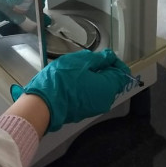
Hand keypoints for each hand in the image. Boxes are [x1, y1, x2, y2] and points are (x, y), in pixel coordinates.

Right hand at [10, 49, 130, 132]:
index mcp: (108, 87)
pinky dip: (86, 86)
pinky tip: (73, 80)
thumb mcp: (82, 61)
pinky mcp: (83, 111)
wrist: (43, 104)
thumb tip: (110, 57)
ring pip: (100, 88)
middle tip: (88, 60)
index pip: (122, 72)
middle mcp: (105, 100)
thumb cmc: (63, 80)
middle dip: (103, 69)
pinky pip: (90, 95)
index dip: (115, 61)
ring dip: (93, 77)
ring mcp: (94, 108)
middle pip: (112, 81)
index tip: (104, 55)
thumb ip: (99, 58)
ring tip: (78, 69)